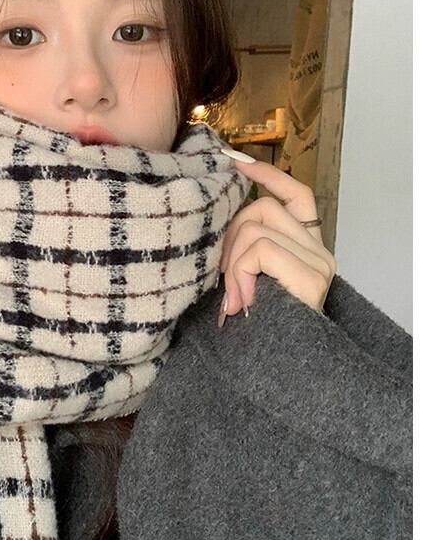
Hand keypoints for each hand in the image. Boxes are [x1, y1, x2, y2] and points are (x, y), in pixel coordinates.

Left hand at [219, 156, 336, 322]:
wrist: (281, 376)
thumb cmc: (257, 335)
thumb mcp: (249, 284)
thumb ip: (246, 252)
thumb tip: (219, 222)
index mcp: (306, 250)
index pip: (297, 195)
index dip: (268, 176)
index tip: (236, 163)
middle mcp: (320, 253)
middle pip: (262, 208)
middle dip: (230, 237)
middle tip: (224, 280)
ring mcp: (319, 263)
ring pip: (256, 226)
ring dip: (232, 260)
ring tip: (234, 297)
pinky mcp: (311, 276)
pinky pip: (259, 249)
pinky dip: (240, 273)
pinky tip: (241, 302)